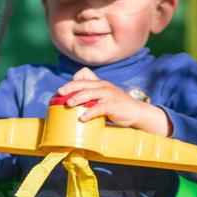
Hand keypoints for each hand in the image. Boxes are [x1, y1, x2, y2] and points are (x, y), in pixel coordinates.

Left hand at [56, 68, 170, 135]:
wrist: (137, 112)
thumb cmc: (118, 107)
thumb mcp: (105, 98)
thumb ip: (93, 98)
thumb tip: (77, 104)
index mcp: (100, 83)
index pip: (83, 78)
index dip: (72, 83)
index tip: (61, 90)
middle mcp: (103, 86)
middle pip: (83, 84)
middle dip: (70, 87)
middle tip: (60, 92)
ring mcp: (108, 95)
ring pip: (89, 94)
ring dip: (77, 98)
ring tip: (68, 104)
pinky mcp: (112, 105)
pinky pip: (98, 108)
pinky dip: (89, 113)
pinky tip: (82, 118)